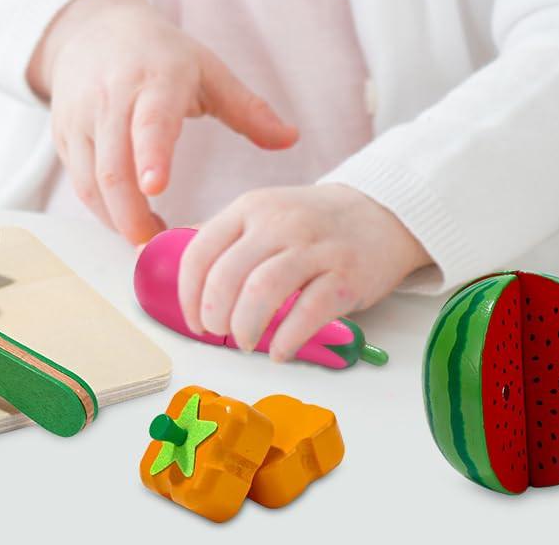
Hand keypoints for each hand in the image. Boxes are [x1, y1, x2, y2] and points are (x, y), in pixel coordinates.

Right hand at [26, 0, 298, 244]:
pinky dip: (101, 209)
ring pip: (90, 180)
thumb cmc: (160, 54)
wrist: (94, 30)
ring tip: (148, 237)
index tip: (157, 188)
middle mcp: (112, 97)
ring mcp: (81, 117)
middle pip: (113, 165)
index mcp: (156, 79)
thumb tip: (291, 139)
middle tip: (156, 243)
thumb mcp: (208, 71)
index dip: (151, 154)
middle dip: (131, 213)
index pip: (150, 120)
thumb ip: (248, 109)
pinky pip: (78, 181)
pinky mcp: (64, 134)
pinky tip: (126, 221)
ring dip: (116, 218)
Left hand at [177, 184, 429, 361]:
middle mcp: (279, 222)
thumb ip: (225, 237)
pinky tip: (281, 351)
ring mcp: (315, 247)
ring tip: (246, 342)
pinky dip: (287, 339)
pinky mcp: (346, 275)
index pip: (201, 251)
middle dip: (215, 316)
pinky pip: (308, 312)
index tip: (194, 320)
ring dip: (245, 327)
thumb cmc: (312, 222)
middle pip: (228, 275)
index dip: (189, 295)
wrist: (381, 211)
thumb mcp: (264, 212)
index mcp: (251, 208)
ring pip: (262, 292)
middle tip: (219, 334)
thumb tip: (177, 267)